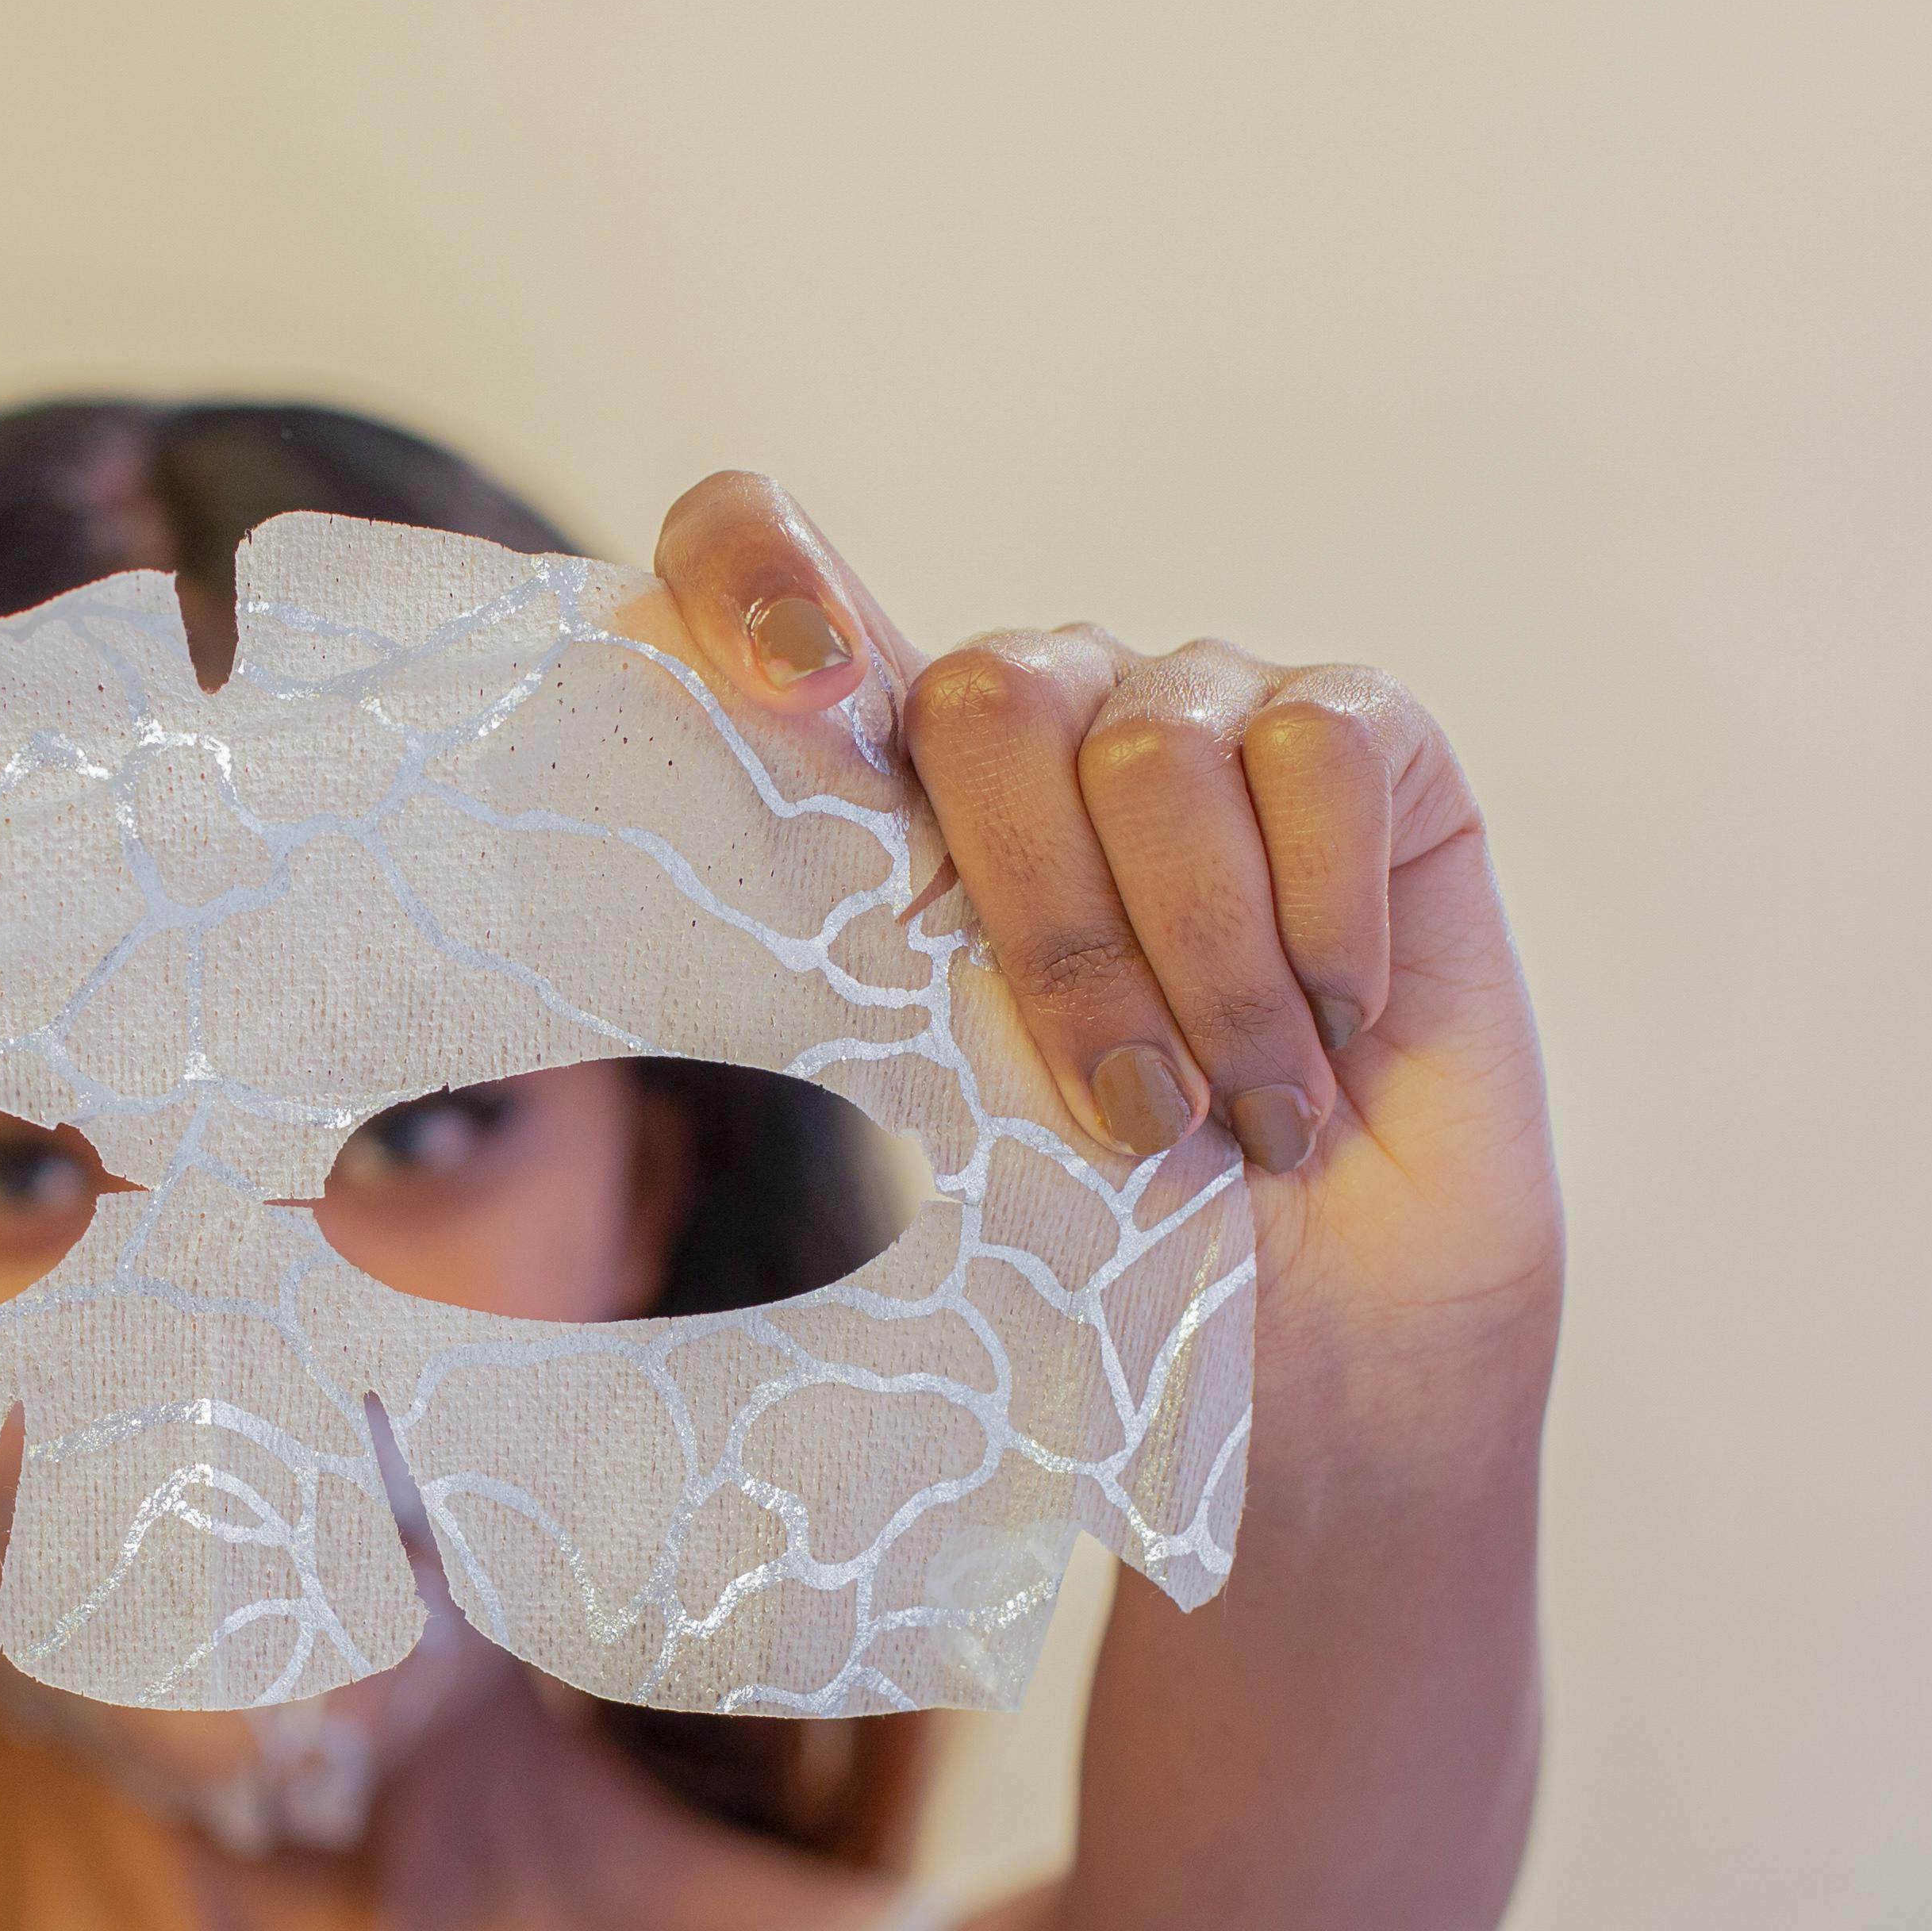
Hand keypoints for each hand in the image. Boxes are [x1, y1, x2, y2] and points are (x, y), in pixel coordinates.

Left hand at [640, 473, 1562, 1470]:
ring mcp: (1198, 709)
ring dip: (1200, 971)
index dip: (751, 576)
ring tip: (1232, 1121)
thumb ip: (783, 1043)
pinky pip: (1320, 751)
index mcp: (879, 798)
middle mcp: (1031, 720)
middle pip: (986, 700)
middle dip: (1050, 933)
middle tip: (1120, 1120)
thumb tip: (567, 1097)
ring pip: (1154, 749)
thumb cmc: (1090, 1267)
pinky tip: (1330, 1043)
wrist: (1315, 1360)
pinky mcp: (1363, 733)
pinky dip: (1320, 924)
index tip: (790, 686)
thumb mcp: (903, 1157)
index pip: (756, 570)